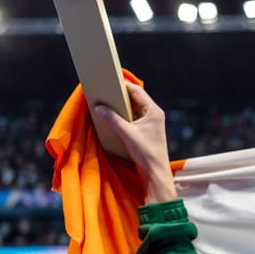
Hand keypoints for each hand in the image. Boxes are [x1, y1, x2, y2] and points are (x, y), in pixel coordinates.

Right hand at [95, 82, 177, 203]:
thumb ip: (112, 119)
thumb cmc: (145, 152)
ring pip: (134, 108)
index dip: (122, 85)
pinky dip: (124, 115)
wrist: (155, 172)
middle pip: (135, 98)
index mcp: (154, 111)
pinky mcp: (147, 131)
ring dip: (121, 106)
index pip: (137, 91)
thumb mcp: (127, 133)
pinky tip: (113, 116)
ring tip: (106, 102)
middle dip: (120, 95)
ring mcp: (151, 123)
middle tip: (105, 91)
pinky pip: (133, 117)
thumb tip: (99, 107)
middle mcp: (154, 114)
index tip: (108, 81)